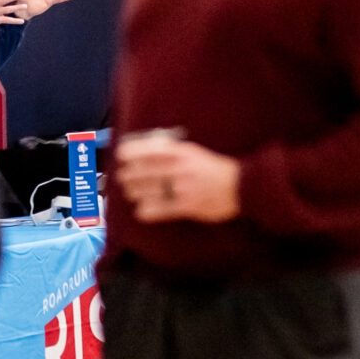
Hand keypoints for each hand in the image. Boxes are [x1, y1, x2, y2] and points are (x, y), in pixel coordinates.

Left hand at [113, 134, 239, 224]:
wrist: (239, 185)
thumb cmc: (212, 166)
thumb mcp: (191, 150)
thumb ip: (170, 150)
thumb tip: (146, 148)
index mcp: (179, 152)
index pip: (146, 150)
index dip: (129, 153)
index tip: (120, 156)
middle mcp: (178, 168)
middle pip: (143, 172)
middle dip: (128, 176)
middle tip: (121, 178)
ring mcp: (182, 188)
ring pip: (148, 191)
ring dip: (135, 192)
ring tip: (130, 193)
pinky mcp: (187, 206)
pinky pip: (161, 209)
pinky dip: (147, 210)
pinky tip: (140, 210)